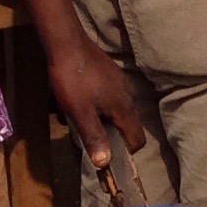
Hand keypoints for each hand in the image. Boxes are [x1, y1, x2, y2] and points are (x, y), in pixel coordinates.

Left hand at [46, 35, 146, 175]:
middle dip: (110, 135)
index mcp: (124, 108)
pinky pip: (110, 97)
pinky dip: (99, 104)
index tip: (106, 153)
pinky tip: (80, 98)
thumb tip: (105, 163)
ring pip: (117, 110)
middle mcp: (128, 96)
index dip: (126, 152)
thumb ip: (94, 137)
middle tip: (88, 136)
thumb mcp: (80, 113)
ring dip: (102, 119)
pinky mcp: (111, 73)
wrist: (67, 44)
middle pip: (127, 125)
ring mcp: (121, 82)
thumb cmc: (73, 80)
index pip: (138, 139)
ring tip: (80, 116)